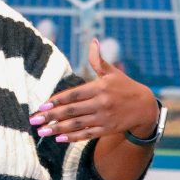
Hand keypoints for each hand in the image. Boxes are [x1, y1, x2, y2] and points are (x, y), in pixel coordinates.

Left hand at [29, 38, 157, 142]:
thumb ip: (98, 60)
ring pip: (77, 124)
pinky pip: (87, 134)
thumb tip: (93, 41)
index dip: (57, 100)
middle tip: (34, 120)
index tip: (42, 105)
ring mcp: (103, 118)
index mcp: (99, 88)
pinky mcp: (106, 129)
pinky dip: (73, 137)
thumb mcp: (112, 72)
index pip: (74, 95)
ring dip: (58, 128)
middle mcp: (101, 104)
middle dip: (52, 116)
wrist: (145, 107)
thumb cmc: (125, 86)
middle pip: (72, 111)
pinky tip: (59, 138)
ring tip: (42, 131)